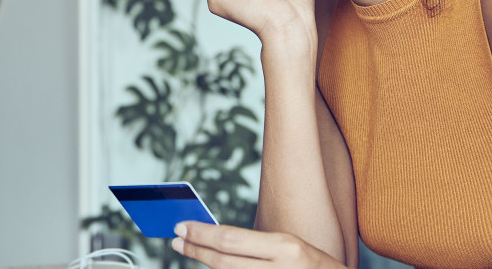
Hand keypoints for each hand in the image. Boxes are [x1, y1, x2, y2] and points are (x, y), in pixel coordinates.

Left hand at [172, 222, 343, 268]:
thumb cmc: (315, 268)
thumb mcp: (293, 248)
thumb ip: (259, 245)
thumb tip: (218, 239)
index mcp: (286, 247)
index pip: (231, 239)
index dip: (201, 234)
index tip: (182, 226)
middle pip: (223, 262)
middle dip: (195, 250)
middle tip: (176, 240)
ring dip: (207, 265)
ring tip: (192, 251)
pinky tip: (214, 268)